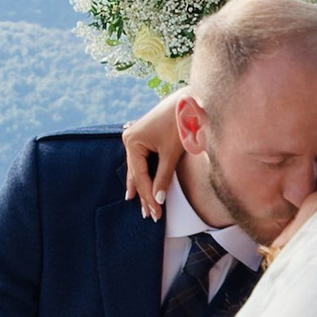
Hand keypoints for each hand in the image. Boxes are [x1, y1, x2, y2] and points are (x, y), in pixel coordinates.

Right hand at [121, 94, 183, 223]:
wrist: (188, 101)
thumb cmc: (180, 123)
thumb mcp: (172, 153)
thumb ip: (163, 177)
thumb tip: (158, 200)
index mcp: (133, 142)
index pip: (140, 176)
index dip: (148, 197)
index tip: (156, 214)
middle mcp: (129, 139)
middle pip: (136, 174)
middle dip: (143, 195)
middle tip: (149, 216)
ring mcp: (134, 138)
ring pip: (137, 169)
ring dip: (142, 187)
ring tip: (141, 206)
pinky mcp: (141, 137)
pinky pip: (140, 162)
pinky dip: (143, 175)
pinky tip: (137, 187)